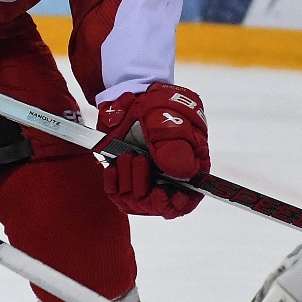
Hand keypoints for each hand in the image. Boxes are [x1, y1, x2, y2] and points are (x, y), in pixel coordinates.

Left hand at [96, 82, 208, 218]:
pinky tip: (113, 168)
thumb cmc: (163, 107)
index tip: (160, 194)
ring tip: (128, 155)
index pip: (186, 201)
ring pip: (135, 202)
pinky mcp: (126, 176)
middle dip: (144, 188)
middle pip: (156, 206)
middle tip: (139, 160)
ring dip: (128, 181)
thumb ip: (177, 148)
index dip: (175, 205)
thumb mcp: (172, 123)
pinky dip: (113, 184)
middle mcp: (168, 179)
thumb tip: (186, 173)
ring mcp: (146, 178)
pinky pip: (117, 194)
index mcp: (189, 169)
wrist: (135, 95)